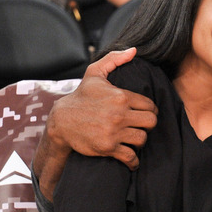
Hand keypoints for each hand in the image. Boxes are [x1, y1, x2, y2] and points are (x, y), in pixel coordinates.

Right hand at [46, 48, 157, 169]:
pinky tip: (133, 160)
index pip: (150, 105)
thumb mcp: (95, 74)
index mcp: (120, 96)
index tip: (144, 113)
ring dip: (140, 140)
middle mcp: (119, 114)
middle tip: (141, 125)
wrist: (61, 121)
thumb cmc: (81, 96)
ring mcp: (114, 132)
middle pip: (151, 122)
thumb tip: (134, 50)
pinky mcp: (108, 147)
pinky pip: (130, 157)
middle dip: (148, 124)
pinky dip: (134, 161)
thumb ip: (114, 59)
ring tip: (134, 138)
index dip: (150, 110)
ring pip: (142, 139)